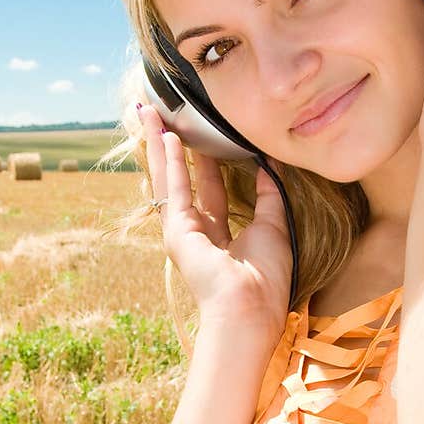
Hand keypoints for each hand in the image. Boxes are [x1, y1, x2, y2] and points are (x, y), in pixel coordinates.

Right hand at [140, 104, 292, 342]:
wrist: (250, 308)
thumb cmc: (266, 279)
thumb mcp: (274, 227)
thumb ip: (269, 196)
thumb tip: (268, 167)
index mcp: (220, 237)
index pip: (210, 192)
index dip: (206, 165)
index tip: (205, 139)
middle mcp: (197, 233)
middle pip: (183, 181)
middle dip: (174, 149)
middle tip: (165, 117)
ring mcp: (183, 233)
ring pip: (169, 180)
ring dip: (159, 146)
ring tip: (150, 114)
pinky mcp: (177, 232)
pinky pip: (174, 190)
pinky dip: (170, 163)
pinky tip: (166, 137)